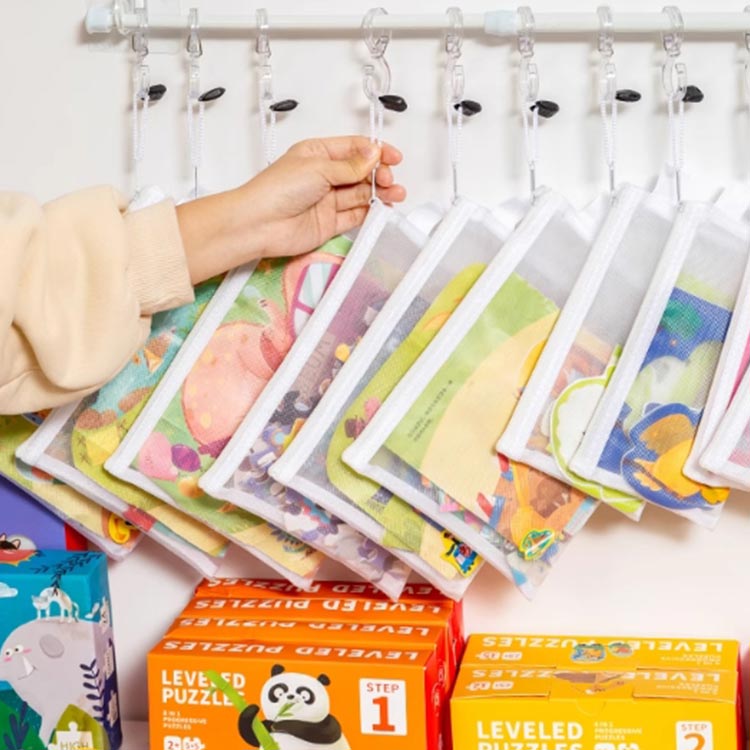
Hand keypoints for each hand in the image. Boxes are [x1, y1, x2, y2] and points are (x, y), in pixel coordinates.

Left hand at [177, 136, 405, 283]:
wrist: (260, 224)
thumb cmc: (277, 190)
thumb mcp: (318, 167)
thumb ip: (350, 165)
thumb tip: (373, 154)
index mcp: (318, 154)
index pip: (354, 149)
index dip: (375, 151)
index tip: (393, 156)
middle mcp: (323, 176)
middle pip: (360, 172)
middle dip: (379, 173)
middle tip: (388, 179)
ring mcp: (327, 200)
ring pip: (360, 194)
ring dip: (379, 193)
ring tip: (394, 194)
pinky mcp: (330, 223)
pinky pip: (356, 215)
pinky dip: (371, 212)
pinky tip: (382, 208)